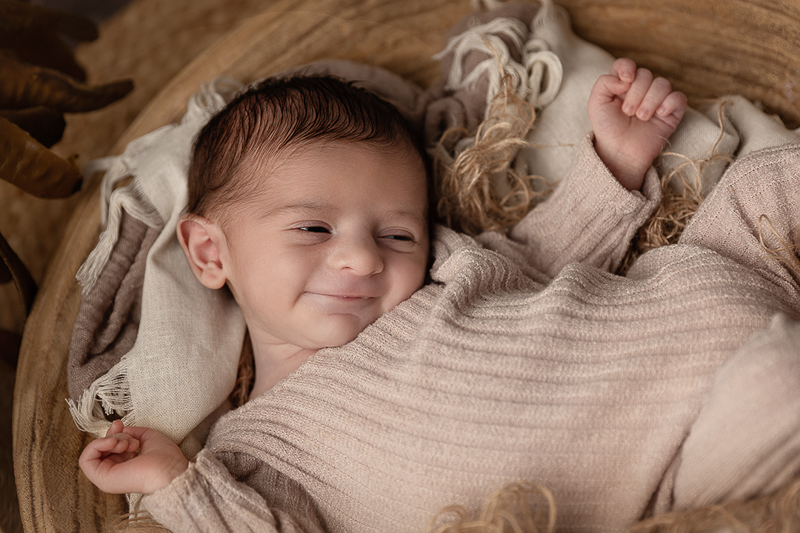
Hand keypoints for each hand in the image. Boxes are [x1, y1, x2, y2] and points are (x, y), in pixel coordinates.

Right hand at [79, 420, 188, 494]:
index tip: (120, 425)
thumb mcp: (146, 437)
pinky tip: (113, 443)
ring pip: (94, 452)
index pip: (110, 447)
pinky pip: (86, 460)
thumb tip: (119, 428)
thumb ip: (131, 432)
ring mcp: (107, 476)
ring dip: (109, 440)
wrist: (168, 470)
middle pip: (102, 448)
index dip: (113, 433)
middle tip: (127, 436)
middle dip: (113, 435)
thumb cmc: (165, 457)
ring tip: (126, 443)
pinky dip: (96, 445)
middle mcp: (116, 471)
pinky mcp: (101, 479)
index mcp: (126, 464)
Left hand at [588, 58, 686, 190]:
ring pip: (662, 84)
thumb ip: (604, 83)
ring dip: (650, 101)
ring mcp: (657, 100)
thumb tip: (625, 78)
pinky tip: (659, 115)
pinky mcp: (671, 112)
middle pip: (645, 74)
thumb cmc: (608, 129)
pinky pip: (678, 97)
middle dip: (635, 93)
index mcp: (622, 85)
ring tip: (641, 117)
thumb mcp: (596, 104)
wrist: (619, 152)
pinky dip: (669, 104)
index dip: (627, 67)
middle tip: (628, 112)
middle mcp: (640, 89)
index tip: (625, 80)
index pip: (627, 64)